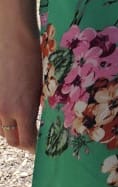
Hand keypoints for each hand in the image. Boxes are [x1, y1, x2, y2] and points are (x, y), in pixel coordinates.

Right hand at [0, 25, 42, 154]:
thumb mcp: (43, 84)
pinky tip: (12, 108)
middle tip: (34, 138)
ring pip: (1, 128)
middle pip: (11, 139)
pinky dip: (2, 116)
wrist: (13, 38)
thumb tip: (45, 120)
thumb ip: (40, 105)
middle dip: (23, 141)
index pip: (26, 141)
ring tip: (23, 121)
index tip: (43, 148)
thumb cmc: (34, 57)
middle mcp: (4, 111)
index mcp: (23, 109)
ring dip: (11, 128)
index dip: (35, 148)